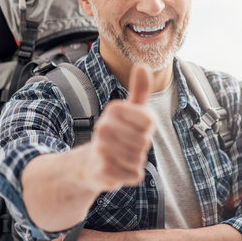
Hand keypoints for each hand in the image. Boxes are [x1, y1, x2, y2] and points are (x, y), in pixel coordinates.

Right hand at [83, 63, 154, 191]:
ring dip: (135, 161)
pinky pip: (134, 175)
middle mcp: (103, 126)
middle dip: (141, 147)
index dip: (147, 129)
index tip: (134, 128)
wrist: (92, 163)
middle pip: (144, 141)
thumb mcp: (130, 110)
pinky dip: (131, 175)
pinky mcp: (103, 170)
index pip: (149, 122)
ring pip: (139, 159)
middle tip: (127, 145)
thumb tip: (143, 65)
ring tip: (122, 156)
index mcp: (113, 109)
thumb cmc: (117, 133)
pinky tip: (119, 169)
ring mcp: (101, 148)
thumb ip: (139, 89)